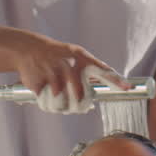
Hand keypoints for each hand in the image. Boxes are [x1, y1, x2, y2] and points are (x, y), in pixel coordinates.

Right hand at [7, 31, 128, 113]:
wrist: (28, 48)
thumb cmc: (56, 56)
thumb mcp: (74, 56)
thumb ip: (85, 77)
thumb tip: (90, 106)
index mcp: (81, 57)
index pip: (102, 70)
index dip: (115, 80)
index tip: (128, 88)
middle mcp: (70, 64)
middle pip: (81, 98)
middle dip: (78, 106)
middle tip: (76, 105)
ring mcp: (54, 73)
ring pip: (63, 104)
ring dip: (60, 105)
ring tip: (56, 96)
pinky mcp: (40, 82)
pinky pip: (48, 104)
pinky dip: (47, 103)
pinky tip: (45, 92)